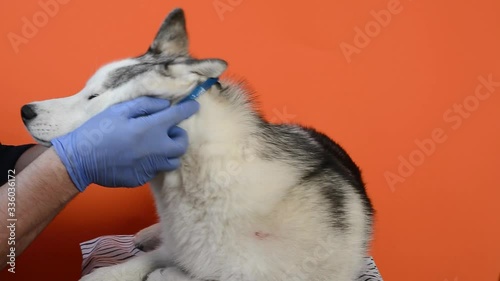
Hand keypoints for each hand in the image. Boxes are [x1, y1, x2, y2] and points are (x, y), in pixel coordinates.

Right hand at [51, 97, 198, 190]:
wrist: (80, 159)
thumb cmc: (98, 130)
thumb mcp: (119, 110)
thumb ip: (145, 105)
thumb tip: (164, 105)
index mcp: (150, 128)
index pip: (177, 116)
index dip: (188, 109)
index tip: (194, 105)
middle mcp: (155, 149)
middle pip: (182, 144)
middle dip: (179, 135)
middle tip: (168, 131)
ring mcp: (150, 166)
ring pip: (172, 160)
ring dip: (169, 151)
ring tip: (155, 145)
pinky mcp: (142, 178)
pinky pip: (156, 170)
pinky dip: (153, 162)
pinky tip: (138, 157)